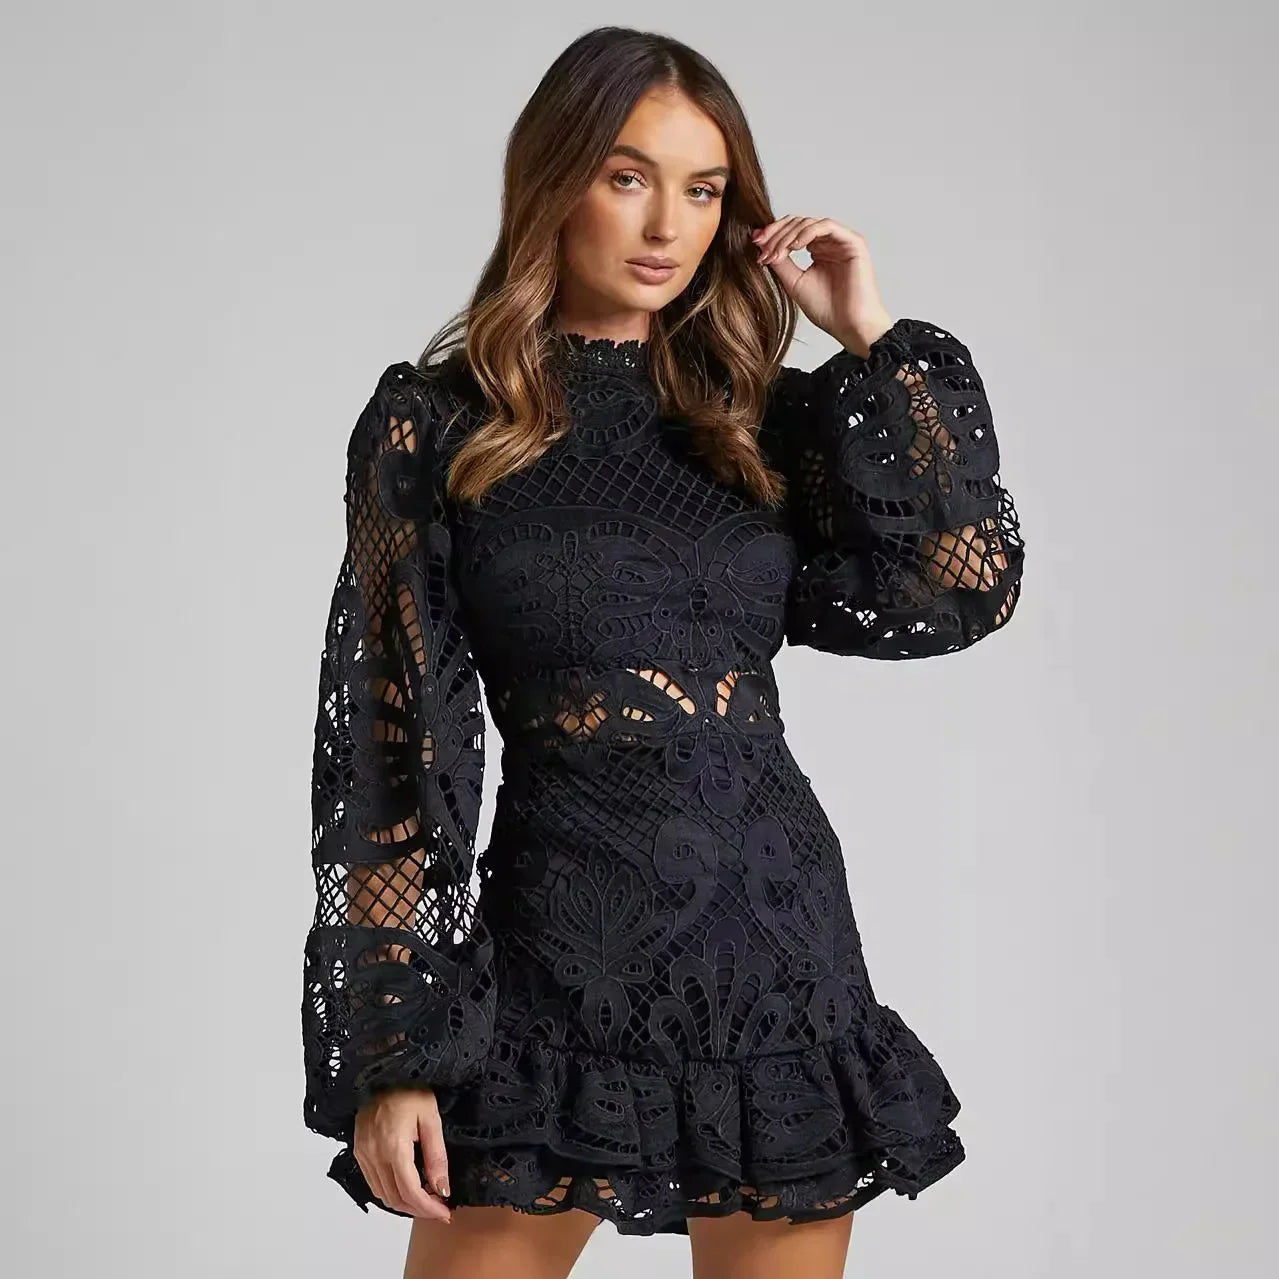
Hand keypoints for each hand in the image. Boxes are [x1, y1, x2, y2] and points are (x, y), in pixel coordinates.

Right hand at [354, 1087, 452, 1221]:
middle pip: (396, 1199)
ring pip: (383, 1195)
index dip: (429, 1208)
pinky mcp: (359, 1152)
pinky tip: (406, 1186)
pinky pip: (373, 1183)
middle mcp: (374, 1155)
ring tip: (426, 1199)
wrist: (384, 1072)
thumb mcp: (431, 1119)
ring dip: (405, 1203)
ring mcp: (363, 1155)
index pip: (410, 1192)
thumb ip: (436, 1157)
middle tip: (439, 1207)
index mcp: (394, 1147)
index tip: (445, 1212)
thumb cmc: (410, 1090)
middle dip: (419, 1209)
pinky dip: (391, 1192)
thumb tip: (442, 1189)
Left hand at [751, 217, 893, 356]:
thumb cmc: (827, 310)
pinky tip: (793, 247)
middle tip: (762, 246)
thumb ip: (780, 262)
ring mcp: (841, 241)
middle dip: (776, 233)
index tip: (755, 243)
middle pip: (798, 223)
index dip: (773, 234)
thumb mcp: (794, 282)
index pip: (792, 232)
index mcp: (818, 251)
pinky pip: (826, 226)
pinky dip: (806, 233)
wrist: (849, 326)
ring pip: (809, 223)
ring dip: (787, 235)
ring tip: (776, 253)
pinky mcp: (853, 242)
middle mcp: (830, 243)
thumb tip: (761, 245)